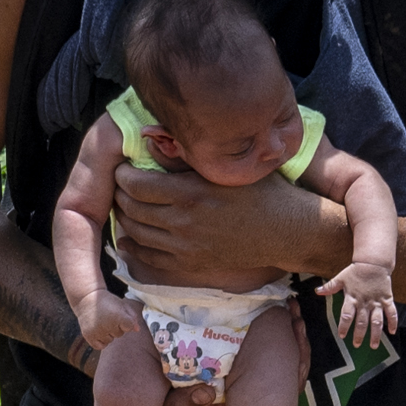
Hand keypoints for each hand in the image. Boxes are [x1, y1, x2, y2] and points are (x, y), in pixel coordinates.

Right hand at [77, 287, 145, 355]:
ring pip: (110, 340)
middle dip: (116, 327)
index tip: (120, 315)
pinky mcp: (88, 336)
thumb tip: (137, 330)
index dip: (126, 322)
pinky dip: (100, 341)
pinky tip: (98, 331)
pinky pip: (100, 346)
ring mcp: (97, 332)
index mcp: (117, 316)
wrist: (86, 298)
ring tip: (102, 322)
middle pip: (120, 334)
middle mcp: (107, 325)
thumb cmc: (107, 301)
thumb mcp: (121, 304)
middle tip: (108, 317)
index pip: (129, 327)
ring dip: (108, 334)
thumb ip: (132, 316)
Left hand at [110, 164, 336, 291]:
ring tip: (126, 205)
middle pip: (131, 209)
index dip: (122, 175)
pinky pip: (149, 258)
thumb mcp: (225, 167)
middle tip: (121, 184)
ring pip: (136, 233)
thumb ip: (184, 156)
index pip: (136, 185)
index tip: (124, 168)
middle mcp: (183, 222)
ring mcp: (186, 247)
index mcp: (190, 193)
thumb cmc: (261, 191)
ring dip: (124, 218)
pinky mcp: (191, 264)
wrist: (286, 231)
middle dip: (119, 194)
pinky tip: (130, 237)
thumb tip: (148, 141)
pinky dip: (134, 246)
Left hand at [320, 258, 398, 346]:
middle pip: (361, 322)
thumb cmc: (356, 271)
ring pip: (377, 321)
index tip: (342, 336)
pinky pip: (391, 312)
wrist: (373, 262)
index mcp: (352, 298)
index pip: (346, 315)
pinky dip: (393, 322)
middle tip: (357, 344)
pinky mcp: (387, 299)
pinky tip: (392, 332)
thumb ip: (329, 287)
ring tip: (374, 345)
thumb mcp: (341, 278)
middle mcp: (364, 302)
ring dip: (375, 334)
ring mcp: (376, 302)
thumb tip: (317, 291)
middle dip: (359, 335)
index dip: (344, 326)